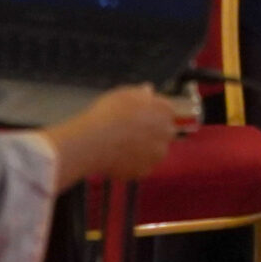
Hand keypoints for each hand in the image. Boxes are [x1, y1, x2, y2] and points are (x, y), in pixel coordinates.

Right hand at [44, 85, 182, 184]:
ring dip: (143, 149)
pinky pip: (140, 166)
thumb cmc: (107, 115)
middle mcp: (166, 133)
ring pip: (153, 151)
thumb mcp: (123, 94)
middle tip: (129, 132)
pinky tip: (117, 157)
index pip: (167, 111)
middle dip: (151, 132)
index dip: (152, 113)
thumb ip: (140, 94)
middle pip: (163, 132)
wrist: (93, 143)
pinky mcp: (145, 171)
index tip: (141, 116)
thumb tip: (148, 91)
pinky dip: (132, 164)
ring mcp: (157, 154)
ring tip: (120, 145)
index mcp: (164, 111)